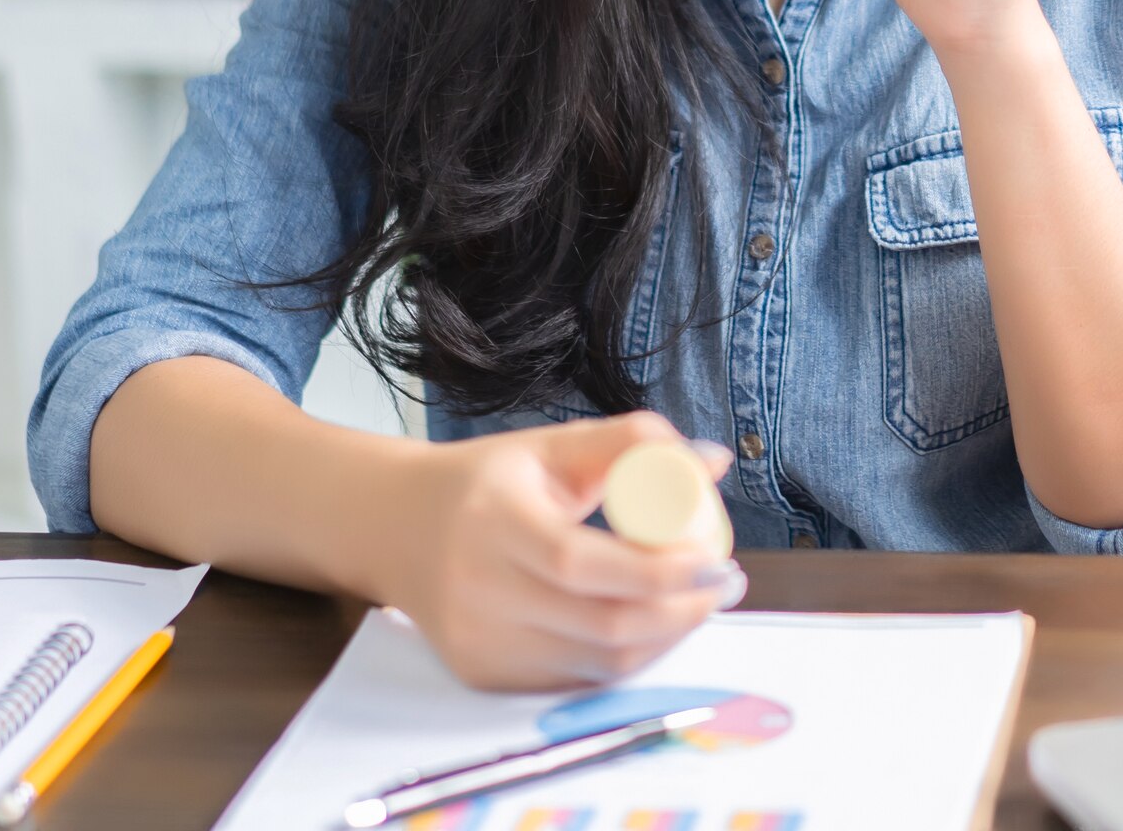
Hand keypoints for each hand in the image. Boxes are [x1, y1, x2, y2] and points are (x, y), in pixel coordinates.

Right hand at [373, 413, 742, 690]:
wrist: (396, 527)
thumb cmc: (486, 482)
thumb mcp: (551, 446)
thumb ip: (632, 444)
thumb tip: (713, 461)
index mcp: (495, 522)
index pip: (583, 563)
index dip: (658, 570)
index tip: (714, 557)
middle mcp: (480, 589)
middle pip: (600, 624)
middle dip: (681, 611)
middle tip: (725, 583)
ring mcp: (479, 642)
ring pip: (596, 663)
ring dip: (664, 638)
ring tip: (698, 602)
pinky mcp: (483, 674)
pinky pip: (575, 678)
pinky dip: (625, 657)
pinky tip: (653, 626)